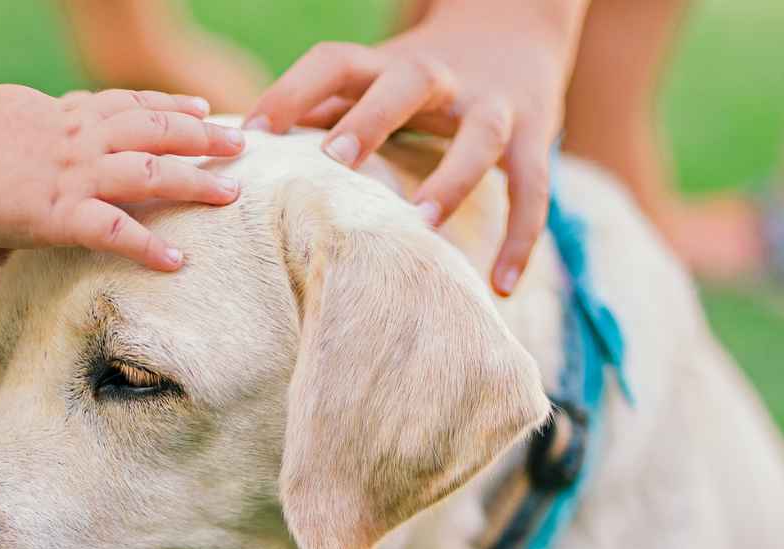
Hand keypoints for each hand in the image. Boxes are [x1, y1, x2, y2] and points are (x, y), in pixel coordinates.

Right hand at [0, 86, 245, 268]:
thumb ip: (30, 135)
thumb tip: (36, 155)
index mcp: (62, 115)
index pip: (128, 104)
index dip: (169, 107)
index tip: (199, 110)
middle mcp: (77, 139)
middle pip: (155, 128)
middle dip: (202, 135)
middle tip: (239, 144)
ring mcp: (73, 175)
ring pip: (153, 171)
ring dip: (197, 181)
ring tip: (231, 193)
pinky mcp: (60, 214)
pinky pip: (119, 231)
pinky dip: (151, 247)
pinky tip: (177, 261)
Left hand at [246, 0, 586, 295]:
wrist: (515, 27)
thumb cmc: (420, 75)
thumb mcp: (373, 80)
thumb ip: (322, 110)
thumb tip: (246, 152)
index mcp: (387, 63)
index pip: (333, 63)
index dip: (290, 93)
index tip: (252, 136)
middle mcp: (440, 75)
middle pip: (406, 82)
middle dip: (371, 119)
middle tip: (334, 161)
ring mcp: (492, 104)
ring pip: (480, 137)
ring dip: (451, 180)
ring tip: (422, 226)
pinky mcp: (536, 133)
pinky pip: (534, 187)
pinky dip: (522, 235)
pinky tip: (502, 285)